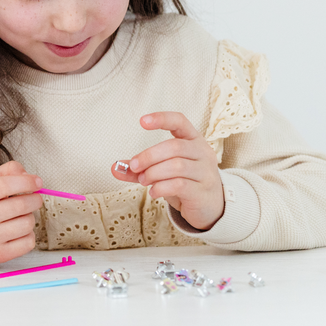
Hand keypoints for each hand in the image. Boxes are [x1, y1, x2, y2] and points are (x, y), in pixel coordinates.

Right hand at [0, 161, 43, 264]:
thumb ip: (8, 171)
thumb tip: (30, 176)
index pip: (5, 185)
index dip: (26, 182)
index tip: (38, 182)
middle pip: (21, 205)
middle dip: (35, 199)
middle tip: (35, 198)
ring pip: (27, 223)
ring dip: (30, 217)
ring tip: (20, 216)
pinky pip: (28, 242)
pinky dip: (29, 235)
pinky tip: (18, 231)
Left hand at [111, 111, 224, 230]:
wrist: (211, 207)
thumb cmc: (186, 182)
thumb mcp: (164, 171)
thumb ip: (140, 168)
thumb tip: (115, 167)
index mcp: (193, 139)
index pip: (180, 121)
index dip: (162, 119)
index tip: (142, 121)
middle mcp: (202, 152)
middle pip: (174, 147)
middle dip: (149, 156)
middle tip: (134, 166)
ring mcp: (205, 172)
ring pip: (176, 166)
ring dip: (153, 173)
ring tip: (143, 180)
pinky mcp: (202, 191)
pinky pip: (179, 185)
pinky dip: (161, 187)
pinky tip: (153, 192)